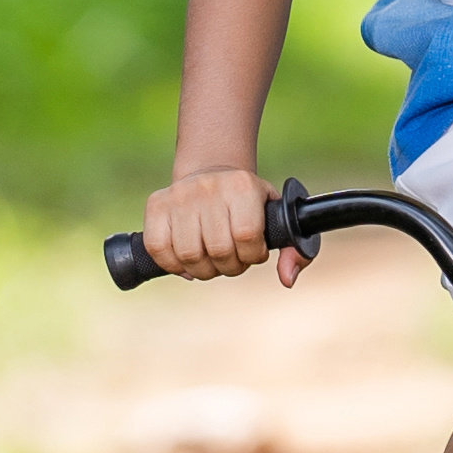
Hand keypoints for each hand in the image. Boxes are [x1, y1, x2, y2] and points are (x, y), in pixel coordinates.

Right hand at [140, 163, 294, 283]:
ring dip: (202, 270)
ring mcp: (179, 194)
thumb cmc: (251, 206)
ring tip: (211, 260)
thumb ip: (296, 251)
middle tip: (231, 260)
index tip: (252, 252)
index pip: (246, 236)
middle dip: (228, 267)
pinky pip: (159, 249)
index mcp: (243, 186)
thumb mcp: (279, 220)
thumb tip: (287, 279)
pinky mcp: (156, 204)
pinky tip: (186, 261)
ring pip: (188, 255)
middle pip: (218, 250)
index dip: (250, 255)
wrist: (212, 173)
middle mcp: (209, 187)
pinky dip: (173, 265)